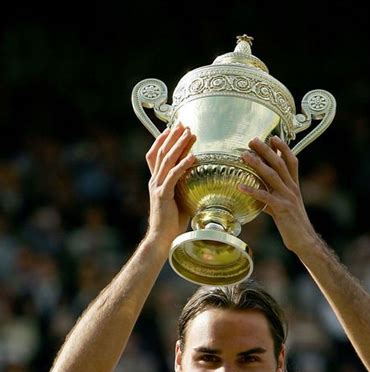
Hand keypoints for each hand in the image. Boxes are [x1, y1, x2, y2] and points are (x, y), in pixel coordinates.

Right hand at [146, 123, 196, 249]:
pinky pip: (173, 176)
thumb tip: (203, 180)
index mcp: (157, 182)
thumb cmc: (173, 223)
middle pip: (162, 152)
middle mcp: (154, 181)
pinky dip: (183, 165)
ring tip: (190, 133)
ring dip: (179, 145)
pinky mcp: (163, 195)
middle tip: (183, 124)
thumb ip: (187, 187)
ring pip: (167, 160)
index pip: (156, 155)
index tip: (173, 129)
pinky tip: (193, 157)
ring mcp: (157, 187)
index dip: (163, 140)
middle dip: (173, 137)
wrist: (161, 239)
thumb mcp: (181, 199)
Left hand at [240, 136, 314, 252]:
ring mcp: (288, 198)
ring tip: (244, 156)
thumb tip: (260, 193)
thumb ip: (273, 197)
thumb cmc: (292, 224)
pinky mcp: (282, 209)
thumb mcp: (284, 206)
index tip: (273, 137)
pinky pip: (265, 197)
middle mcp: (292, 189)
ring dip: (257, 164)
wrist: (304, 240)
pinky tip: (240, 186)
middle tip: (253, 140)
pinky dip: (252, 191)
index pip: (291, 161)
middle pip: (279, 164)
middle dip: (266, 150)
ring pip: (272, 176)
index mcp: (294, 186)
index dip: (283, 148)